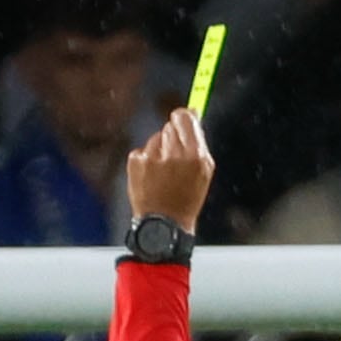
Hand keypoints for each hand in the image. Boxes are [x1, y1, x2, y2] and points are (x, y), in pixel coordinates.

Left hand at [128, 105, 212, 231]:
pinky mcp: (136, 162)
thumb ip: (198, 141)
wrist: (164, 226)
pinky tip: (150, 179)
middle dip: (171, 139)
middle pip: (169, 127)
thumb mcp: (203, 172)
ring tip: (162, 175)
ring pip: (155, 139)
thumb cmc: (186, 200)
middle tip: (172, 161)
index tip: (180, 119)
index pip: (185, 117)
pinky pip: (142, 151)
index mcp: (195, 155)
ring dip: (158, 151)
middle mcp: (174, 153)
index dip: (182, 117)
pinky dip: (145, 162)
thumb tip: (192, 114)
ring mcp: (153, 157)